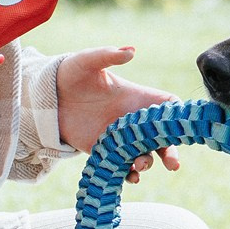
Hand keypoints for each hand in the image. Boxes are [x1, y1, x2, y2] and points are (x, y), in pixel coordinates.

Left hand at [55, 46, 180, 176]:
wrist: (46, 98)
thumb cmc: (70, 74)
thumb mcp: (87, 61)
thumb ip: (108, 55)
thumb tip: (131, 51)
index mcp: (135, 97)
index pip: (167, 105)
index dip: (179, 115)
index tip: (183, 126)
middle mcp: (131, 119)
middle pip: (161, 138)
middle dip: (170, 152)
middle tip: (172, 164)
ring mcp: (119, 138)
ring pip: (144, 155)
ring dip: (147, 163)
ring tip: (139, 165)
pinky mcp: (104, 152)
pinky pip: (122, 167)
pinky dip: (129, 175)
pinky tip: (129, 177)